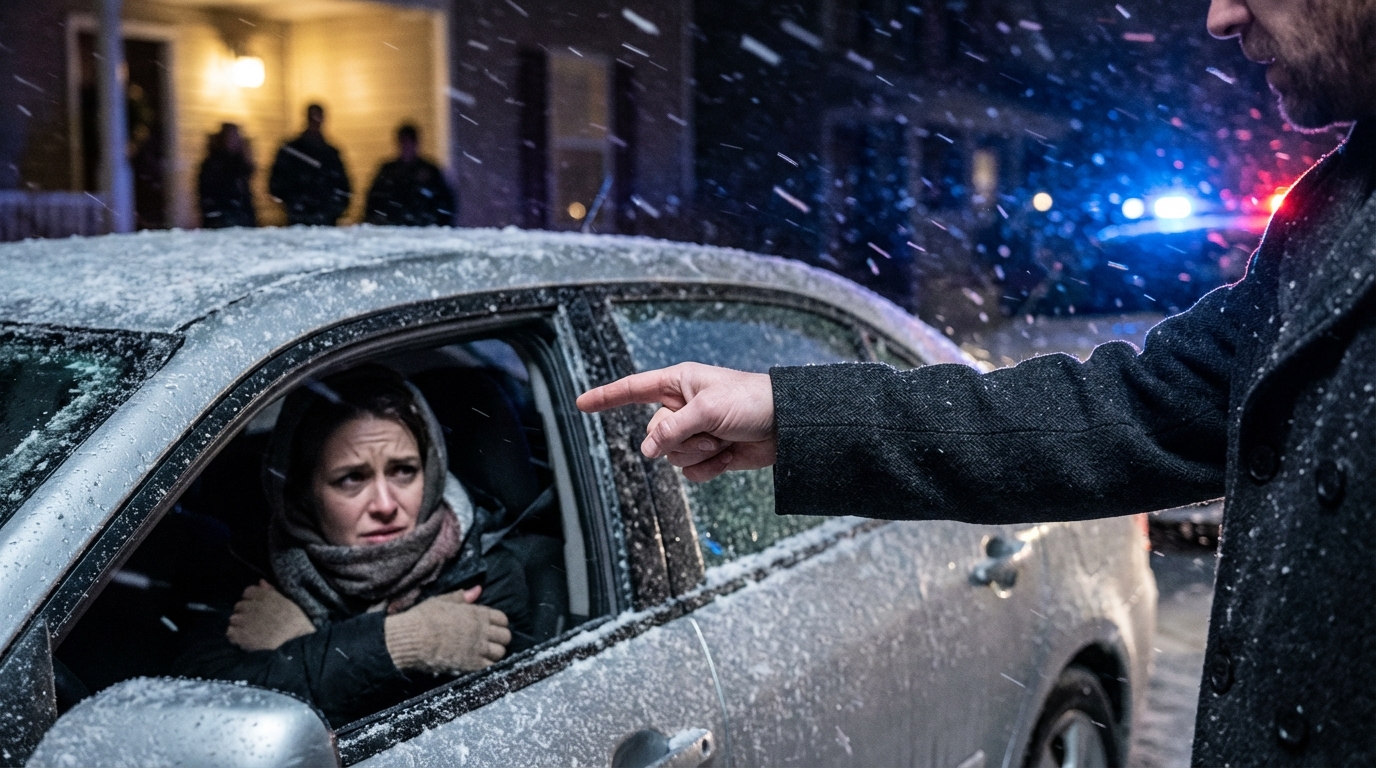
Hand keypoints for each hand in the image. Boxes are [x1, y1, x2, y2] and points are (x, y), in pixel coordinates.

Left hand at [226, 580, 314, 650]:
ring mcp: (244, 620)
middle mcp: (251, 606)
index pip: (247, 592)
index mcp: (262, 595)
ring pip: (233, 619)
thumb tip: (261, 581)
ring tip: (249, 630)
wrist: (295, 636)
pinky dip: (235, 636)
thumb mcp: (284, 600)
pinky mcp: (241, 635)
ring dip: (239, 624)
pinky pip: (230, 632)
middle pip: (238, 606)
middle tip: (253, 620)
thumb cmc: (292, 617)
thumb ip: (270, 590)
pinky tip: (244, 638)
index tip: (255, 607)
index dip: (250, 600)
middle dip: (244, 612)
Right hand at [384, 585, 510, 673]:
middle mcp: (482, 630)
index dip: (499, 623)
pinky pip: (489, 667)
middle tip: (490, 642)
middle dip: (500, 639)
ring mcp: (478, 648)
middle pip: (505, 637)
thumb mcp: (442, 601)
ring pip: (500, 653)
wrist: (414, 638)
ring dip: (494, 653)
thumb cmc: (425, 617)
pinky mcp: (471, 665)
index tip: (491, 627)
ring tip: (484, 654)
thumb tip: (478, 589)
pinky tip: (478, 664)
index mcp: (477, 613)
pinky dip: (487, 666)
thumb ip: (462, 597)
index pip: (502, 619)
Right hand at [576, 362, 775, 481]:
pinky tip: (729, 456)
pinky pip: (691, 472)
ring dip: (699, 454)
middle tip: (711, 432)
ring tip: (724, 441)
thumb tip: (646, 450)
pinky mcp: (710, 453)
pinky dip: (709, 468)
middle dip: (681, 440)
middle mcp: (682, 407)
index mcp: (678, 383)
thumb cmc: (751, 402)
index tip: (580, 404)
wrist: (787, 426)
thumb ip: (672, 429)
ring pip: (672, 455)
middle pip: (655, 433)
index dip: (606, 397)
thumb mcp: (707, 410)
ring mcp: (695, 431)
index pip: (633, 389)